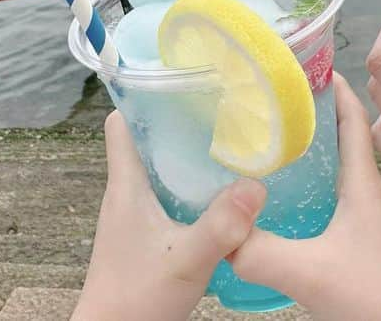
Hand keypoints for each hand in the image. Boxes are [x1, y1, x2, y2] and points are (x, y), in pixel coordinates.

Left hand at [72, 111, 265, 320]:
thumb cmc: (135, 298)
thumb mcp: (187, 258)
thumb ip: (222, 224)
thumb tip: (257, 184)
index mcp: (127, 186)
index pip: (123, 122)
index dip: (146, 97)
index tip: (182, 82)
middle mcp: (127, 194)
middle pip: (148, 141)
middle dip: (180, 122)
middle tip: (222, 109)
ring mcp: (134, 217)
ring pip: (160, 170)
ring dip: (188, 157)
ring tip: (230, 145)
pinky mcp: (145, 237)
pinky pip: (168, 197)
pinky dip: (191, 188)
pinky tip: (222, 197)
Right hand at [229, 73, 380, 320]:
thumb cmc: (379, 301)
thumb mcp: (311, 272)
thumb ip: (259, 251)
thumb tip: (219, 232)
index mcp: (364, 184)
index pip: (352, 118)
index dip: (332, 86)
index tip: (307, 62)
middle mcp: (370, 194)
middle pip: (344, 138)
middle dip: (314, 113)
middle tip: (277, 98)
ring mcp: (369, 218)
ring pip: (340, 169)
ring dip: (315, 150)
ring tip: (275, 141)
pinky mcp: (364, 242)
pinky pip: (338, 198)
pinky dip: (316, 185)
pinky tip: (291, 200)